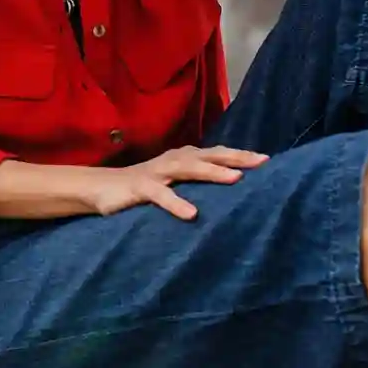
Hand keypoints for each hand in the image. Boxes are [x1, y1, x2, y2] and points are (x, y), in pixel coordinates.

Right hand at [82, 146, 266, 219]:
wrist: (100, 188)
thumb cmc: (143, 188)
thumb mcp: (173, 183)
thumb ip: (196, 183)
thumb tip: (230, 191)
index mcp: (183, 158)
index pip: (216, 153)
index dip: (240, 155)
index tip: (267, 160)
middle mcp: (172, 161)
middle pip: (207, 155)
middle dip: (235, 158)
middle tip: (261, 162)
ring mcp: (156, 173)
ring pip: (187, 168)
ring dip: (211, 172)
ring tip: (236, 179)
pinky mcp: (139, 188)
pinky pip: (160, 195)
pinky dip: (176, 203)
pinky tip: (192, 214)